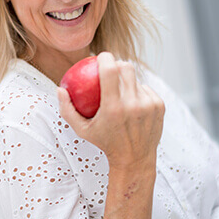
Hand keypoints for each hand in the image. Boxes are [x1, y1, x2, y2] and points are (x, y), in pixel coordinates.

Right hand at [57, 52, 164, 170]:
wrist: (135, 160)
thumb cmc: (105, 143)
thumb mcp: (82, 130)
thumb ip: (68, 110)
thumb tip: (60, 89)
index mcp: (113, 108)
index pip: (110, 70)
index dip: (105, 58)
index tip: (101, 57)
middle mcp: (133, 105)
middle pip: (126, 67)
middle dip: (117, 64)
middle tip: (111, 70)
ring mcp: (148, 105)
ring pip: (136, 79)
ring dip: (127, 81)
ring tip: (120, 91)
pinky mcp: (159, 106)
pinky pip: (146, 89)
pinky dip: (138, 92)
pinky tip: (133, 102)